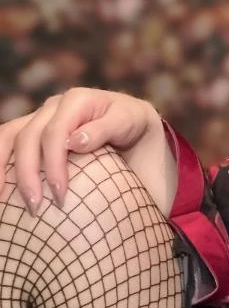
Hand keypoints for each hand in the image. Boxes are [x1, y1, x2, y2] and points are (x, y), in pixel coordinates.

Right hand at [0, 88, 160, 214]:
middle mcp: (54, 106)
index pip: (55, 133)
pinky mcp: (32, 133)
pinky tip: (1, 191)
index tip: (60, 194)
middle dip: (27, 173)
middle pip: (28, 137)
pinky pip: (7, 143)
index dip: (53, 164)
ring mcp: (40, 118)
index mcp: (78, 100)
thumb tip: (74, 141)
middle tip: (36, 207)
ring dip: (3, 168)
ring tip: (3, 200)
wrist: (136, 131)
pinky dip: (0, 164)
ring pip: (9, 137)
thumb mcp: (132, 122)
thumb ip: (107, 128)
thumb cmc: (135, 129)